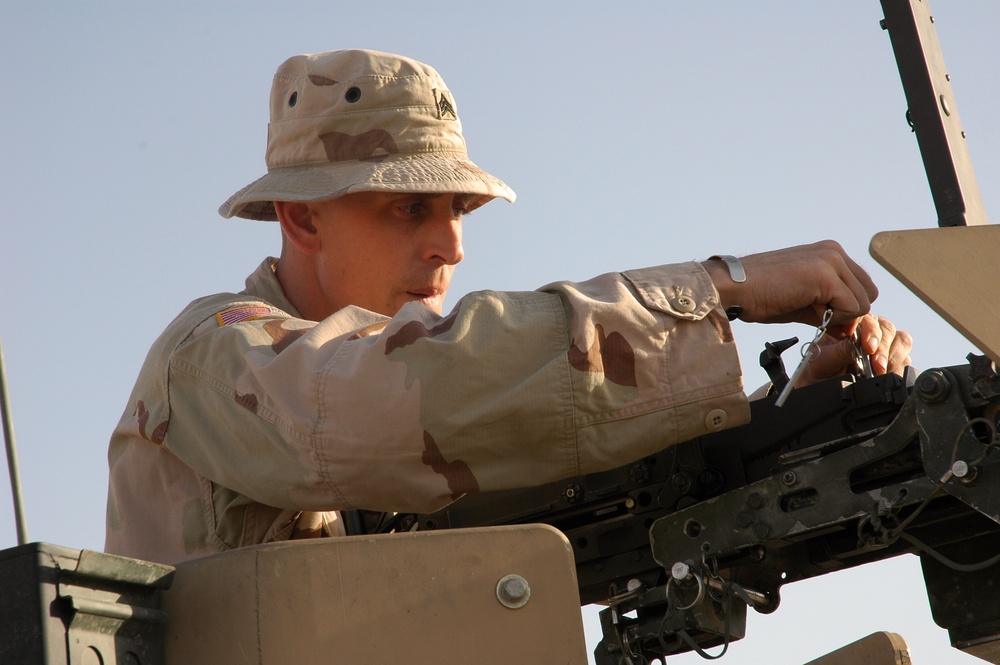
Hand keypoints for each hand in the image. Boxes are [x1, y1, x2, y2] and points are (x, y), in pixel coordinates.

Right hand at [703, 240, 877, 333]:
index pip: (861, 286)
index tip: (823, 318)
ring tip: (807, 310)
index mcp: (829, 253)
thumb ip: (827, 309)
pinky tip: (806, 310)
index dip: (846, 309)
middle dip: (847, 313)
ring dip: (838, 316)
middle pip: (868, 294)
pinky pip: (851, 308)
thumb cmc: (759, 295)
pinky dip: (832, 318)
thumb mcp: (802, 301)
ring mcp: (831, 261)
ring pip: (862, 303)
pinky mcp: (826, 275)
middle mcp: (834, 252)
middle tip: (817, 317)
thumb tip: (846, 327)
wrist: (732, 287)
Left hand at [795, 313, 913, 386]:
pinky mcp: (894, 361)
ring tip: (881, 372)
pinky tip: (888, 375)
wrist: (818, 390)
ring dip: (894, 357)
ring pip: (901, 341)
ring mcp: (883, 346)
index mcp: (850, 325)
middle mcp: (869, 332)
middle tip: (877, 365)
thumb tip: (856, 344)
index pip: (867, 318)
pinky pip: (906, 359)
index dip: (871, 331)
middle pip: (888, 329)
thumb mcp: (821, 362)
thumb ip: (839, 351)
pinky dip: (899, 367)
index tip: (868, 347)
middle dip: (883, 348)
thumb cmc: (817, 372)